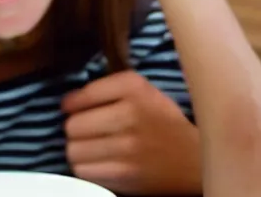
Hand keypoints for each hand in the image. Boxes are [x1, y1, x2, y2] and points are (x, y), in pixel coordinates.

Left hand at [63, 71, 200, 194]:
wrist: (195, 160)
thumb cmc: (160, 119)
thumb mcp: (140, 89)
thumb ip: (105, 87)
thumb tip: (68, 101)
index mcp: (133, 88)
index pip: (83, 95)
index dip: (72, 103)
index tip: (71, 107)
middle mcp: (130, 115)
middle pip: (73, 125)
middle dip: (74, 127)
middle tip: (84, 128)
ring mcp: (128, 148)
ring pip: (74, 150)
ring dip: (77, 149)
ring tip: (89, 145)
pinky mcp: (126, 176)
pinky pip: (84, 172)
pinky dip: (86, 167)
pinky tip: (98, 161)